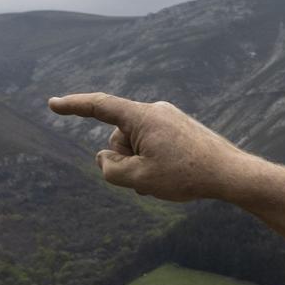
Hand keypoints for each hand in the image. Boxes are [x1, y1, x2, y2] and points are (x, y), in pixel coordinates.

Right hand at [46, 93, 258, 202]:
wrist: (232, 173)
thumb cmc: (187, 175)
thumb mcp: (139, 179)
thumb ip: (110, 169)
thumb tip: (103, 158)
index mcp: (143, 116)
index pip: (100, 107)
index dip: (74, 106)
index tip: (53, 104)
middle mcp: (155, 111)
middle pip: (119, 137)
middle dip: (124, 161)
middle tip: (149, 180)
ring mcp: (169, 119)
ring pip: (136, 146)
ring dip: (140, 165)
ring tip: (165, 180)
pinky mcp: (179, 129)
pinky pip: (153, 145)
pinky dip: (153, 162)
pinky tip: (172, 178)